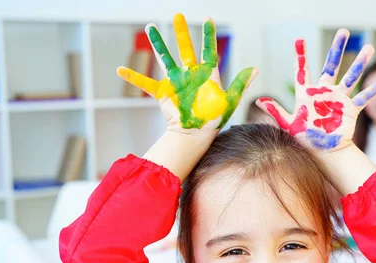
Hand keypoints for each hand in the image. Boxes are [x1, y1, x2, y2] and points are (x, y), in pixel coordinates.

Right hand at [117, 14, 257, 135]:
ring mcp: (175, 82)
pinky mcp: (163, 93)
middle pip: (185, 49)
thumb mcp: (229, 101)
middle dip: (182, 32)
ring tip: (151, 27)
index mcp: (206, 75)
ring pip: (165, 58)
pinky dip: (133, 78)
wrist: (196, 134)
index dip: (209, 35)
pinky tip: (120, 70)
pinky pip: (145, 84)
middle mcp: (190, 75)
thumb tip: (255, 69)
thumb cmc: (214, 119)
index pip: (209, 50)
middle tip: (178, 14)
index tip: (209, 19)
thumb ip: (240, 84)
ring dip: (158, 43)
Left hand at [257, 29, 375, 152]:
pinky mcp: (350, 110)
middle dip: (337, 49)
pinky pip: (363, 98)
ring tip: (370, 48)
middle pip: (331, 66)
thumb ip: (276, 111)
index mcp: (307, 94)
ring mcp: (338, 100)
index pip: (303, 71)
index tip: (299, 39)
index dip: (301, 55)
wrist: (324, 153)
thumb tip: (258, 100)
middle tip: (344, 32)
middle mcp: (324, 93)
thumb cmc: (305, 140)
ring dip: (360, 63)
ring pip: (351, 77)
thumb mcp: (289, 125)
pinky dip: (374, 90)